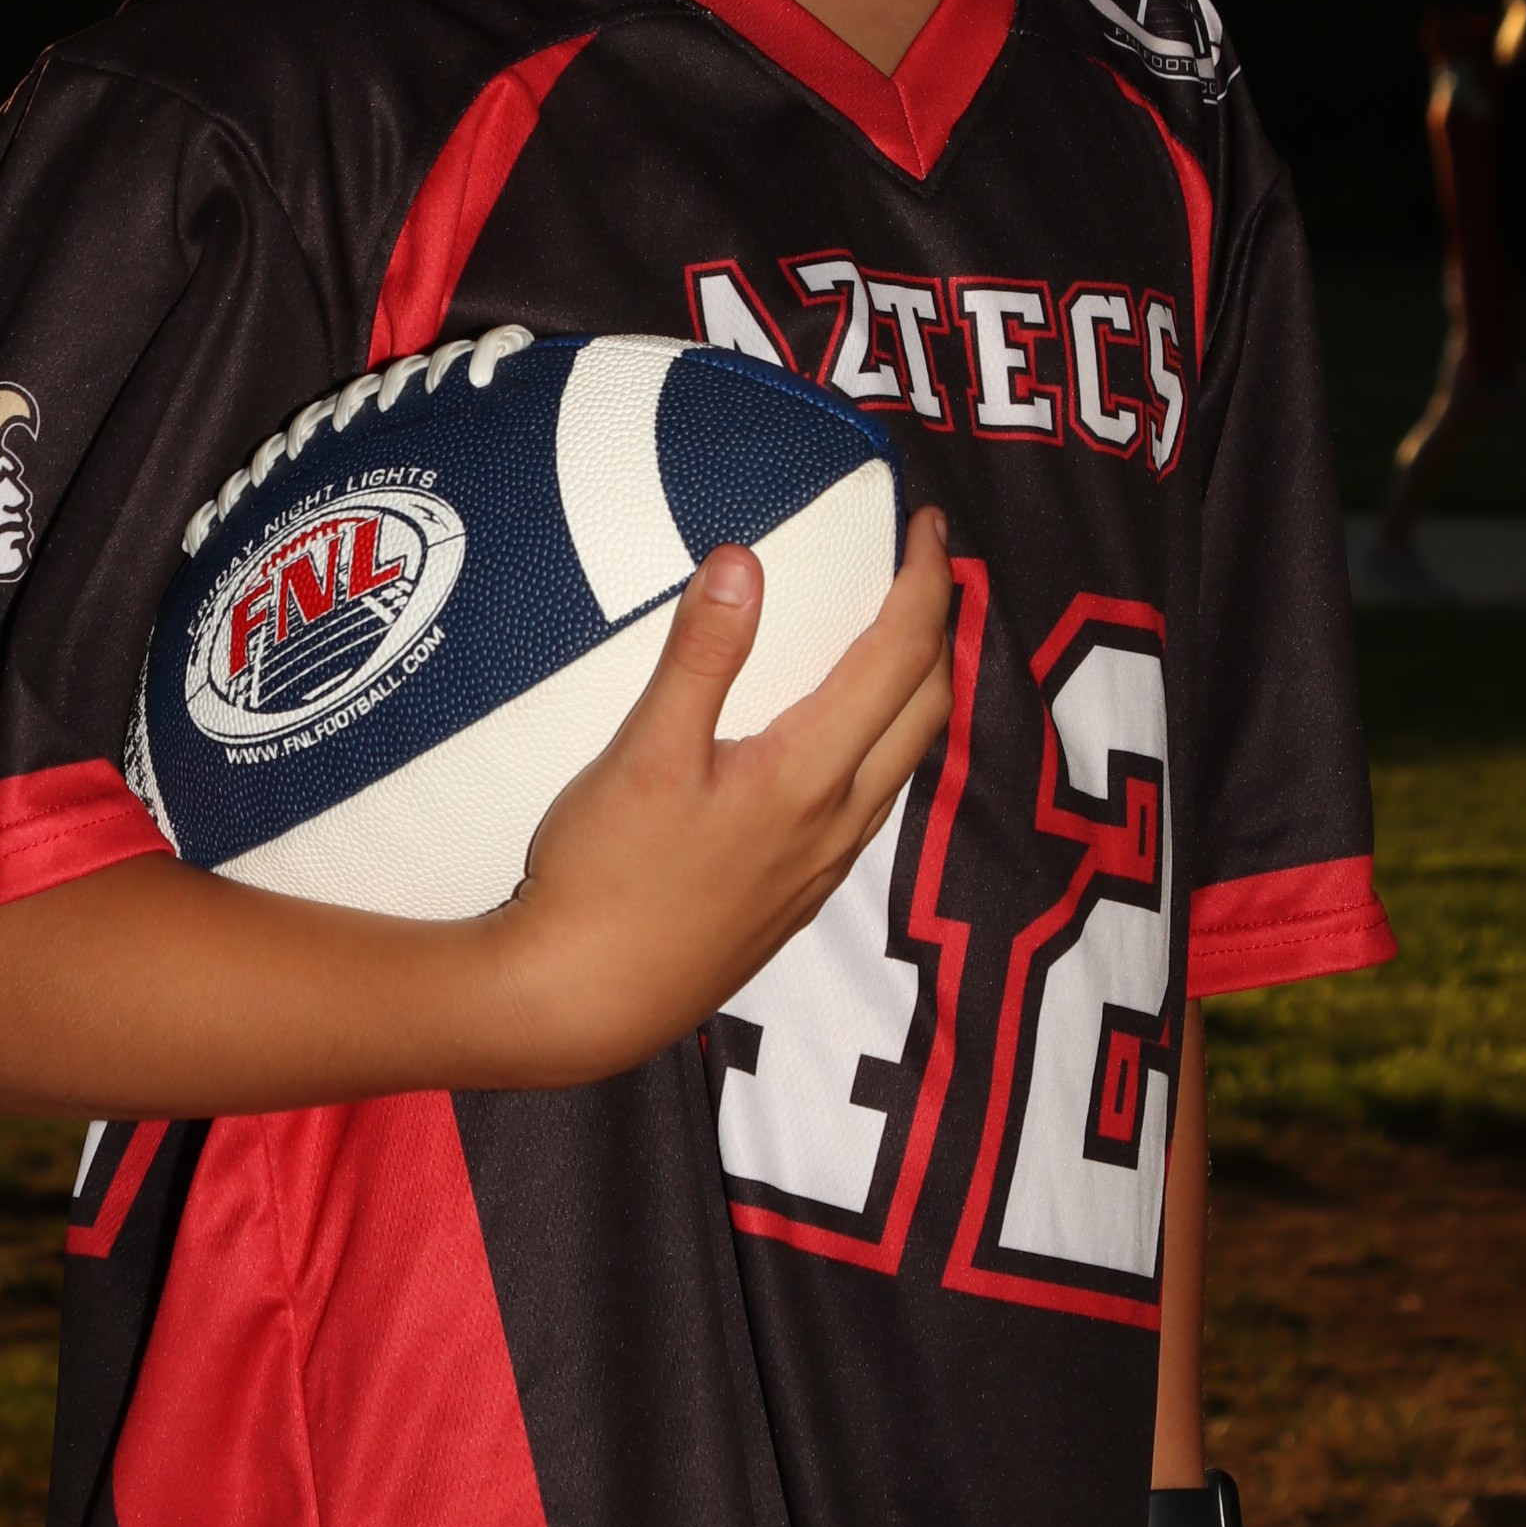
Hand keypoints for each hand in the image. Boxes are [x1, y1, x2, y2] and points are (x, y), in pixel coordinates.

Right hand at [489, 507, 954, 1085]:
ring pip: (905, 759)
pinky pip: (870, 800)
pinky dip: (882, 741)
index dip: (924, 582)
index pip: (902, 657)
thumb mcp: (642, 756)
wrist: (584, 1004)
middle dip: (941, 628)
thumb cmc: (604, 880)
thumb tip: (745, 560)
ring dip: (919, 688)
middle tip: (925, 567)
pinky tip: (841, 735)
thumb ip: (699, 656)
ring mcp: (822, 866)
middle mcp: (837, 823)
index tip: (926, 522)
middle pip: (928, 708)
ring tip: (898, 636)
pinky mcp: (796, 895)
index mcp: (810, 776)